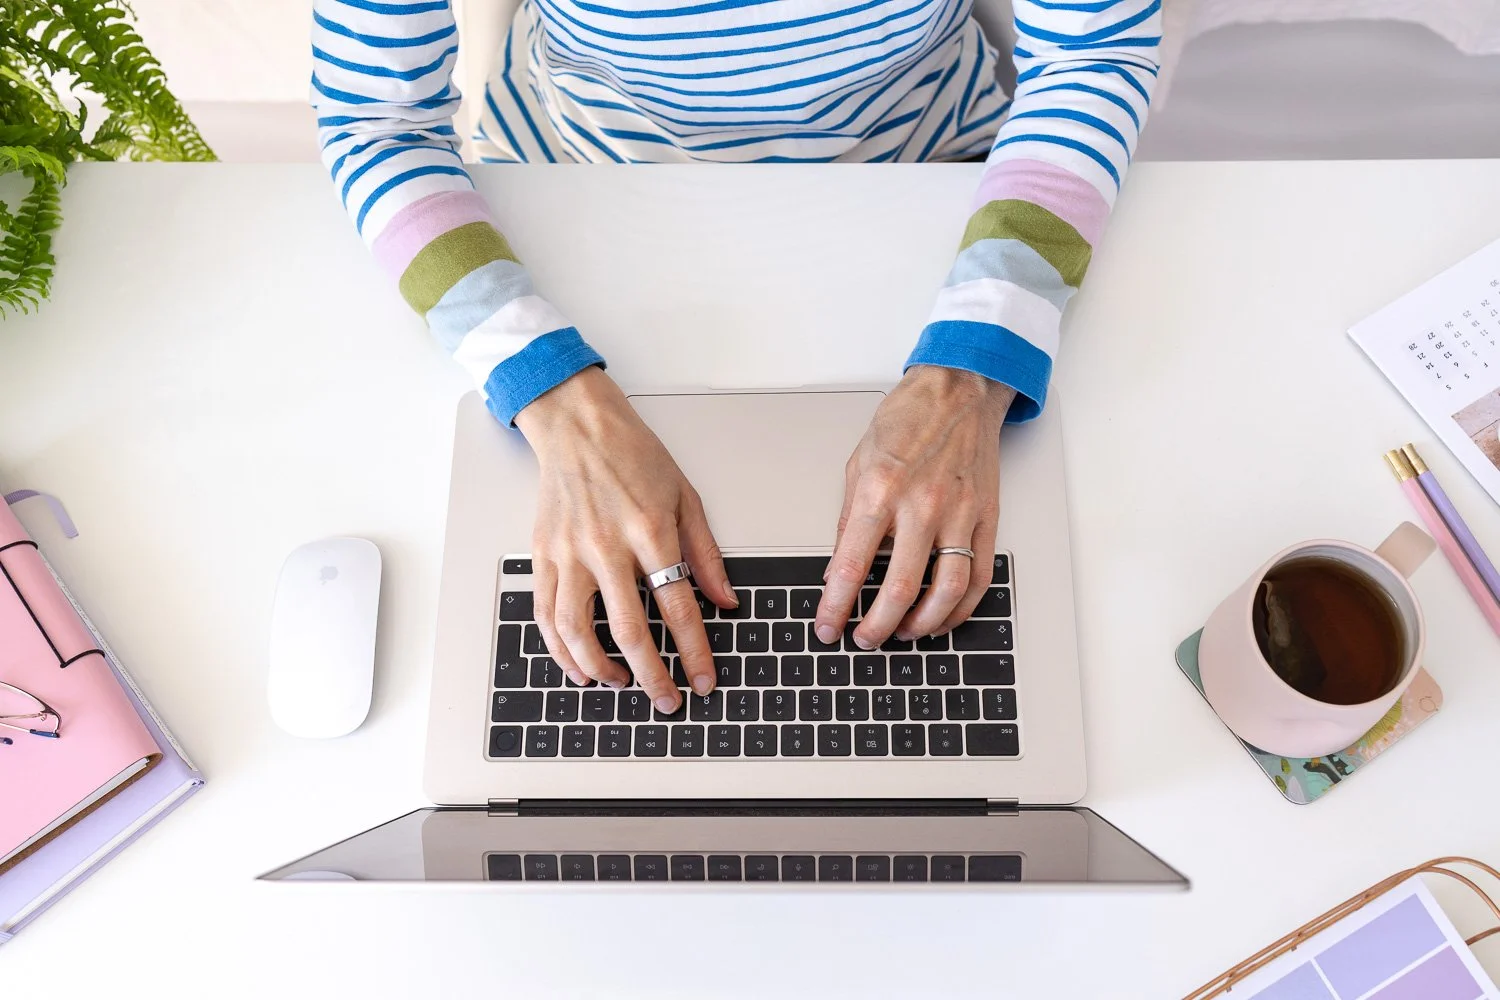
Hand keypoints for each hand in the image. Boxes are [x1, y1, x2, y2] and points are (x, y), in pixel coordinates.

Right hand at [516, 367, 736, 712]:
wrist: (578, 425)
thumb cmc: (634, 456)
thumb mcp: (685, 496)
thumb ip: (705, 553)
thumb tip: (725, 601)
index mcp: (650, 529)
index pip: (677, 605)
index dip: (694, 650)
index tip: (704, 679)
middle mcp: (606, 544)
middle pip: (628, 628)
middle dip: (652, 675)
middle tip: (668, 700)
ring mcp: (569, 551)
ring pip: (578, 629)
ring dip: (601, 667)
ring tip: (622, 684)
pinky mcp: (542, 553)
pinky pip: (545, 613)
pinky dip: (560, 649)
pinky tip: (580, 667)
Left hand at [815, 365, 1013, 648]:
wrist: (960, 389)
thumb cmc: (908, 420)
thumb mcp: (858, 463)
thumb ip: (850, 520)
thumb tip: (838, 569)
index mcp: (881, 490)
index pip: (851, 566)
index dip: (836, 606)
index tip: (827, 626)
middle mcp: (921, 505)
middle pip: (898, 588)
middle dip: (876, 627)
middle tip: (863, 640)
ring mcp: (959, 514)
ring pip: (945, 591)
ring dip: (922, 625)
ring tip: (903, 634)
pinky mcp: (986, 519)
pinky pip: (978, 577)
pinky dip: (960, 608)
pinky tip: (942, 618)